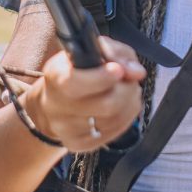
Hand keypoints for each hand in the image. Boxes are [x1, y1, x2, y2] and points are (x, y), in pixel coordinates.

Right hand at [25, 37, 145, 151]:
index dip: (101, 78)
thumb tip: (135, 72)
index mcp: (56, 75)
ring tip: (126, 91)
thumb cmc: (82, 67)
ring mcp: (65, 128)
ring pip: (114, 120)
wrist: (59, 97)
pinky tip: (121, 107)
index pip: (75, 82)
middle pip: (107, 105)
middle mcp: (55, 104)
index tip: (118, 71)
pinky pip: (114, 132)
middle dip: (127, 90)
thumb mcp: (97, 48)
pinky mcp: (77, 143)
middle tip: (128, 80)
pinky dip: (126, 118)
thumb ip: (117, 53)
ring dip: (129, 103)